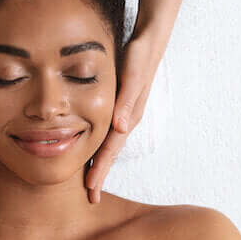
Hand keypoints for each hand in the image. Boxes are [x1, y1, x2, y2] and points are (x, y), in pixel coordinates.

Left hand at [85, 31, 165, 203]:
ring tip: (90, 181)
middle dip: (100, 174)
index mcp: (127, 116)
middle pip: (110, 152)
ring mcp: (124, 114)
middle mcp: (126, 119)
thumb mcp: (133, 75)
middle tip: (91, 198)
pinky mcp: (120, 106)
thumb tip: (121, 127)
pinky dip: (99, 145)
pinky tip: (92, 150)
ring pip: (108, 145)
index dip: (101, 169)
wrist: (150, 42)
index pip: (110, 149)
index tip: (90, 190)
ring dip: (100, 163)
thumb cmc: (139, 56)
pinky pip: (108, 132)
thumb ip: (127, 100)